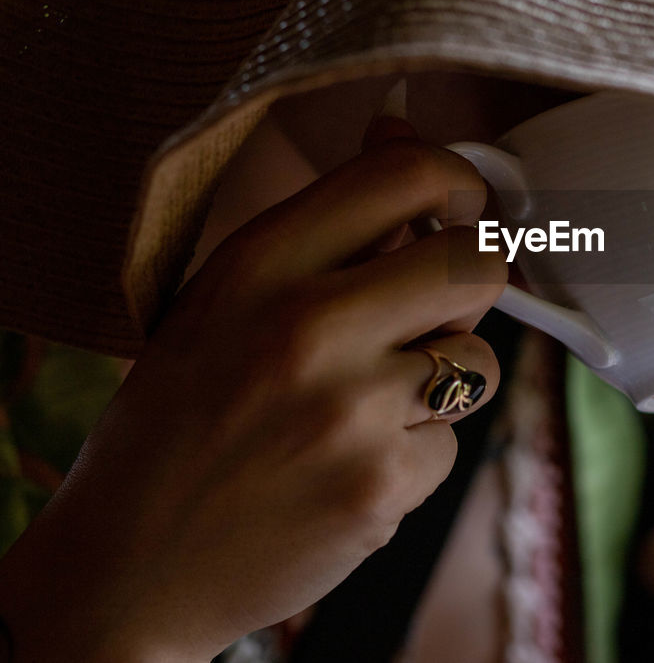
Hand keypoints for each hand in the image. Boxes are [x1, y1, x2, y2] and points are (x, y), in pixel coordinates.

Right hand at [0, 118, 505, 661]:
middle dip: (470, 285)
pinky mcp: (382, 486)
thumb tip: (403, 130)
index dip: (459, 185)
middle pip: (477, 263)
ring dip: (446, 380)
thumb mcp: (223, 299)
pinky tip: (350, 468)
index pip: (407, 178)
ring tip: (372, 404)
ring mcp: (350, 411)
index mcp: (259, 265)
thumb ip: (324, 220)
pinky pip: (452, 445)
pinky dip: (415, 455)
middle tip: (435, 309)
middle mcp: (308, 328)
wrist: (130, 568)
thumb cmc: (179, 420)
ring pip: (479, 361)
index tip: (462, 208)